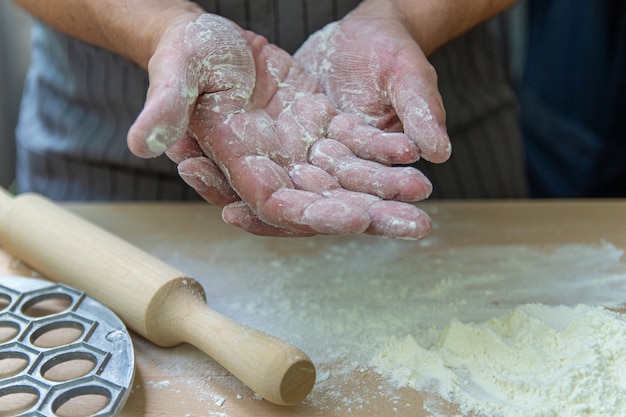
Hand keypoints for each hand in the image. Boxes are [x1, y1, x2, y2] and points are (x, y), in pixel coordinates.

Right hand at [128, 13, 432, 237]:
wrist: (206, 39)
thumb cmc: (185, 53)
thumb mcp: (175, 73)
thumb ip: (164, 108)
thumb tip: (144, 143)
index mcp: (238, 161)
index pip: (279, 203)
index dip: (316, 214)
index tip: (357, 219)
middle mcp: (272, 164)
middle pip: (324, 200)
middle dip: (369, 213)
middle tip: (415, 226)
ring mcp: (296, 146)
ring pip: (346, 175)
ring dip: (384, 185)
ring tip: (423, 190)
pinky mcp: (315, 124)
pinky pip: (352, 141)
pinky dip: (380, 147)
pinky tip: (412, 149)